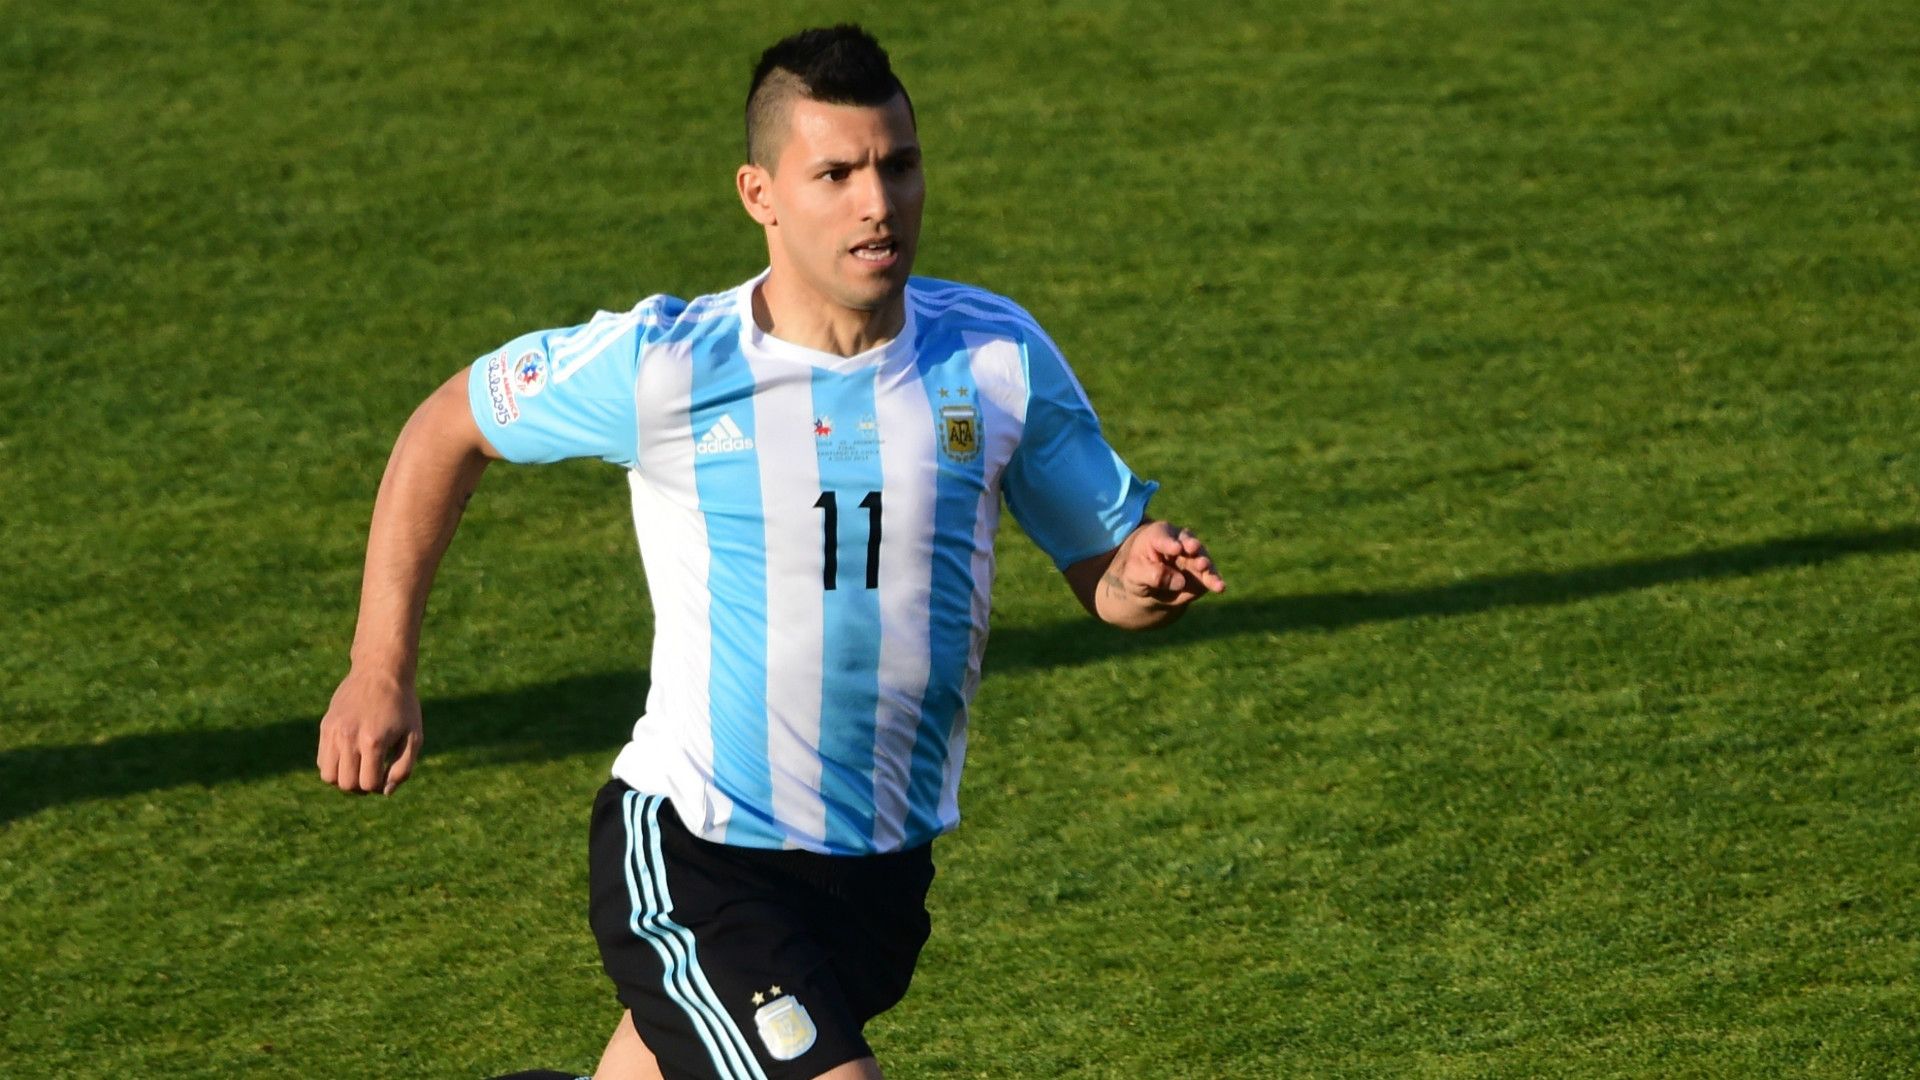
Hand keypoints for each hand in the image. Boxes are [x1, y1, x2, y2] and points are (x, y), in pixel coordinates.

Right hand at [317, 668, 423, 794]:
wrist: (381, 671)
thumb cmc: (402, 706)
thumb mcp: (414, 736)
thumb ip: (403, 768)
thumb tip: (384, 792)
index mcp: (373, 742)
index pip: (368, 784)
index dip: (379, 785)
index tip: (386, 772)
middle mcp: (349, 738)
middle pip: (346, 784)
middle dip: (361, 786)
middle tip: (373, 773)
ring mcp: (334, 732)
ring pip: (329, 777)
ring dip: (344, 779)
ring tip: (359, 767)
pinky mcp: (325, 726)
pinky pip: (322, 761)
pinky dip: (334, 766)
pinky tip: (350, 755)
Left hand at [1105, 520, 1226, 608]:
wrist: (1148, 588)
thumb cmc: (1137, 573)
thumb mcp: (1135, 575)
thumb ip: (1154, 575)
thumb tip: (1180, 582)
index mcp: (1159, 535)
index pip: (1163, 538)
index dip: (1169, 543)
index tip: (1176, 548)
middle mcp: (1181, 542)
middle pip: (1188, 542)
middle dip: (1192, 546)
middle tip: (1193, 549)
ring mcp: (1193, 557)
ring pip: (1201, 558)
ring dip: (1205, 563)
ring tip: (1204, 567)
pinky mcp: (1202, 574)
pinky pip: (1210, 576)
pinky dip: (1215, 581)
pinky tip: (1220, 587)